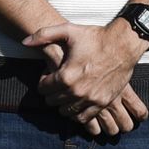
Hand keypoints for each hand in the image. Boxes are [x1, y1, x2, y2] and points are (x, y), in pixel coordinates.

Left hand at [23, 21, 148, 134]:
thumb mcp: (68, 31)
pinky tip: (76, 104)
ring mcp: (91, 99)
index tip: (47, 76)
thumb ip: (43, 35)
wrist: (123, 44)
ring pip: (66, 111)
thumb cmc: (95, 37)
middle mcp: (77, 91)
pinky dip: (76, 114)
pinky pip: (84, 117)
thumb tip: (24, 41)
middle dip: (51, 93)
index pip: (44, 88)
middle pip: (53, 101)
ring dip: (62, 104)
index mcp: (66, 75)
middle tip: (55, 85)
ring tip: (64, 94)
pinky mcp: (102, 103)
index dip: (42, 82)